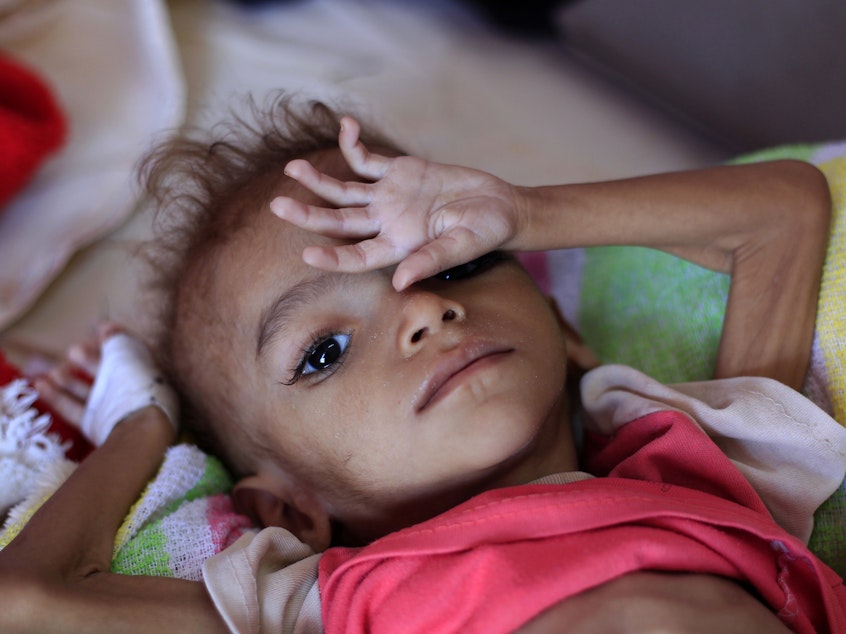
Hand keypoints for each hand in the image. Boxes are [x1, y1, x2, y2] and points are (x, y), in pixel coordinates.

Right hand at [36, 323, 178, 445]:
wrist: (136, 426)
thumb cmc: (135, 384)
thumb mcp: (126, 353)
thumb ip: (115, 339)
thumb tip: (107, 327)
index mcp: (141, 371)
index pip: (125, 353)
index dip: (110, 341)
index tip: (96, 330)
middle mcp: (127, 390)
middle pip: (104, 371)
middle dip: (87, 359)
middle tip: (73, 351)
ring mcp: (111, 408)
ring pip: (85, 390)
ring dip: (67, 379)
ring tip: (55, 371)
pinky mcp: (95, 425)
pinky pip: (73, 408)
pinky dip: (57, 397)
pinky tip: (40, 384)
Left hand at [270, 116, 523, 289]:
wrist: (500, 206)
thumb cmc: (485, 232)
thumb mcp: (462, 245)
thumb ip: (431, 259)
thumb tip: (400, 281)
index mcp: (399, 247)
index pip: (358, 256)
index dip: (333, 257)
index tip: (307, 255)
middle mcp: (386, 224)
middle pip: (339, 221)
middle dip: (308, 215)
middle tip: (277, 206)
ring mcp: (389, 197)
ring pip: (344, 190)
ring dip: (318, 180)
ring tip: (293, 168)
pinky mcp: (398, 171)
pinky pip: (368, 158)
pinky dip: (354, 143)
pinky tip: (346, 126)